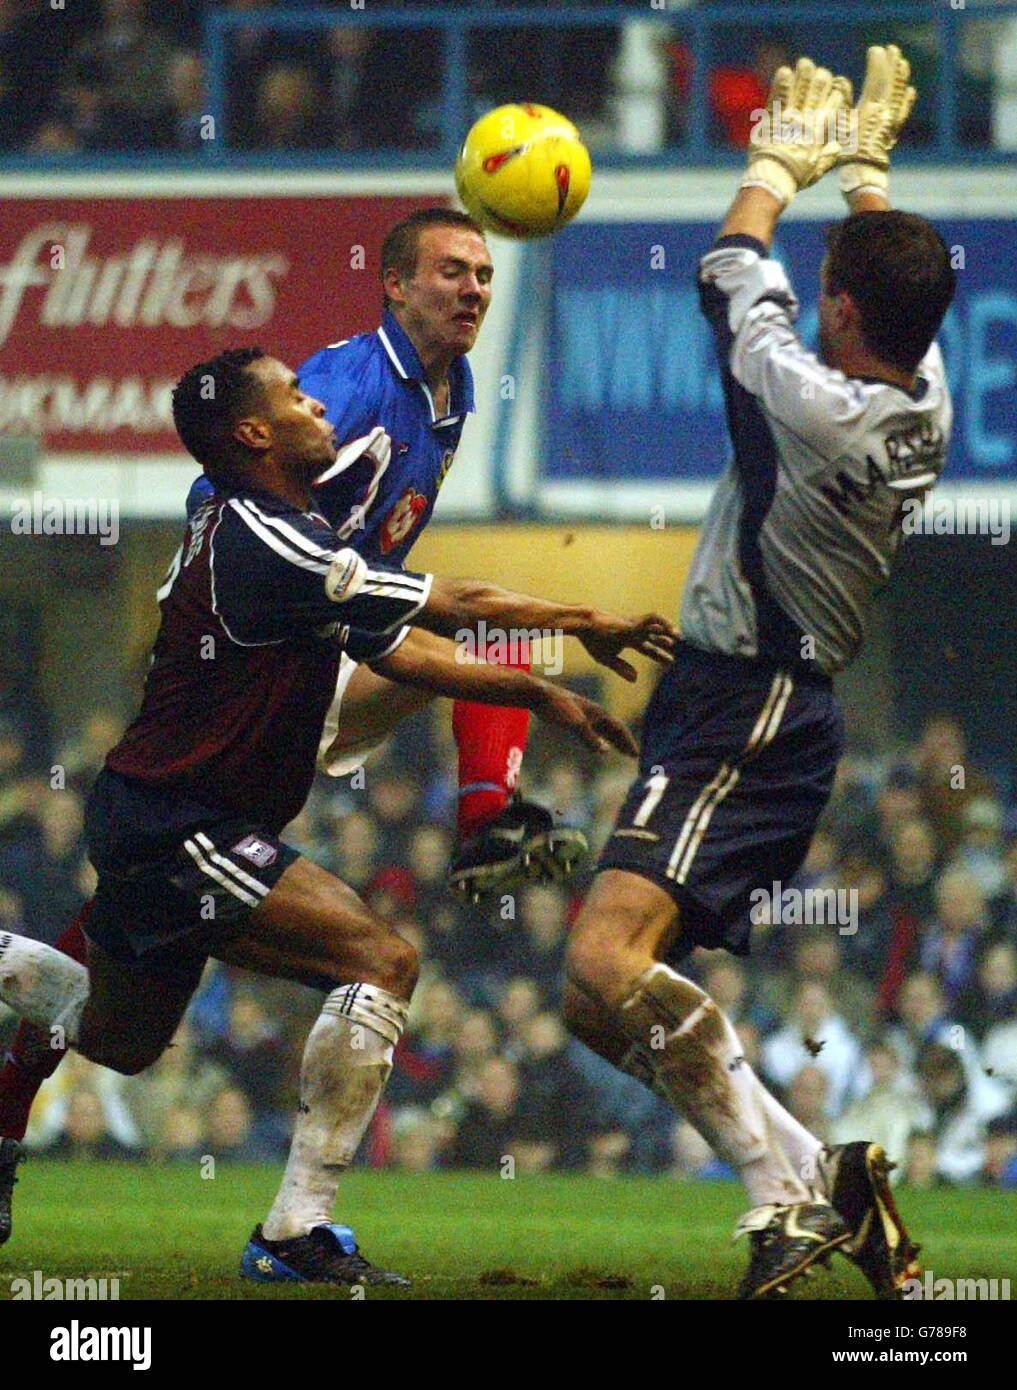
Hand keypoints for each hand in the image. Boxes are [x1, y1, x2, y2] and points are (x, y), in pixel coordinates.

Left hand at [533, 683, 637, 756]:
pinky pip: (595, 730)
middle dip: (625, 742)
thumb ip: (590, 738)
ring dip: (615, 741)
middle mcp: (595, 713)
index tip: (636, 754)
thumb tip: (606, 751)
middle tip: (634, 756)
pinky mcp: (575, 718)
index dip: (628, 741)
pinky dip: (601, 739)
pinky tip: (600, 745)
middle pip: (615, 729)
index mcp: (598, 712)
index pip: (619, 728)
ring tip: (622, 751)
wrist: (539, 695)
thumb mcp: (576, 724)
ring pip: (605, 730)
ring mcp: (585, 715)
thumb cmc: (557, 707)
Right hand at [575, 611, 676, 682]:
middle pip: (654, 636)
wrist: (584, 626)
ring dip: (668, 629)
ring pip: (656, 625)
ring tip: (679, 636)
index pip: (648, 647)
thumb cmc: (593, 640)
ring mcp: (633, 626)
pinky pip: (649, 620)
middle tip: (677, 647)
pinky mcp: (631, 623)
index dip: (659, 654)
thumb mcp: (606, 659)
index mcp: (628, 639)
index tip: (671, 661)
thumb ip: (621, 668)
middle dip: (665, 642)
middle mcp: (633, 631)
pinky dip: (660, 622)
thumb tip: (635, 680)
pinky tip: (666, 628)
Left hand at [742, 57, 851, 207]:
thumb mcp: (818, 169)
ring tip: (805, 64)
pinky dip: (781, 84)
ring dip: (803, 75)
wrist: (774, 178)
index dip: (836, 93)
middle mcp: (807, 119)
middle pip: (818, 92)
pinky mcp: (772, 117)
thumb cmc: (796, 177)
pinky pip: (778, 96)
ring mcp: (789, 116)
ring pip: (800, 89)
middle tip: (820, 71)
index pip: (833, 104)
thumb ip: (829, 156)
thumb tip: (838, 147)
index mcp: (820, 130)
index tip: (836, 86)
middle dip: (821, 79)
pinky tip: (784, 71)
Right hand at [837, 45, 916, 199]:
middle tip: (891, 49)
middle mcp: (885, 113)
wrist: (863, 176)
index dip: (877, 63)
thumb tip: (841, 82)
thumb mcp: (837, 125)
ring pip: (899, 94)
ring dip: (901, 76)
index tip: (874, 49)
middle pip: (891, 82)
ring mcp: (891, 122)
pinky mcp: (893, 133)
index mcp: (870, 108)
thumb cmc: (845, 152)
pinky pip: (903, 113)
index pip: (877, 79)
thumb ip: (841, 101)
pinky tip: (910, 90)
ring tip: (902, 62)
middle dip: (891, 64)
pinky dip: (907, 100)